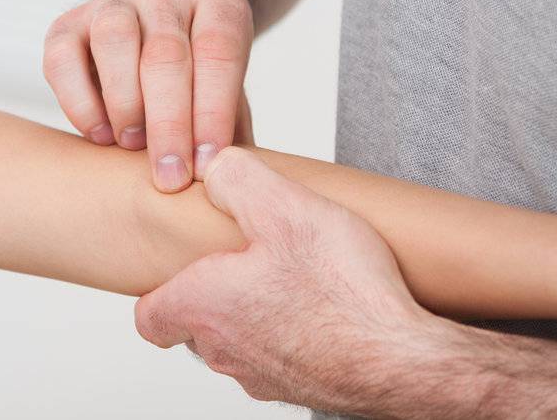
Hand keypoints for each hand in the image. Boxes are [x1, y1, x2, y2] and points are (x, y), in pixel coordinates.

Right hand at [42, 0, 254, 191]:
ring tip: (131, 146)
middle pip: (165, 51)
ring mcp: (112, 1)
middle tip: (170, 176)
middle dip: (169, 122)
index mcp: (218, 1)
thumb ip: (232, 131)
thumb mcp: (230, 98)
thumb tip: (227, 177)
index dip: (213, 110)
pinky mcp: (67, 23)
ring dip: (124, 102)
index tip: (207, 164)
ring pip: (114, 40)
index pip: (218, 50)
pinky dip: (79, 101)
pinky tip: (99, 135)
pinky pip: (63, 57)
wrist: (152, 48)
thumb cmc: (199, 87)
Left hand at [134, 146, 437, 412]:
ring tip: (290, 278)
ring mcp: (268, 378)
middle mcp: (227, 354)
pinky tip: (325, 306)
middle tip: (242, 261)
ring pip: (240, 345)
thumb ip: (235, 179)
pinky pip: (285, 358)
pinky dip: (294, 334)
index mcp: (204, 310)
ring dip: (255, 315)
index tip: (180, 267)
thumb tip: (213, 168)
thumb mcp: (284, 207)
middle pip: (195, 329)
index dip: (159, 291)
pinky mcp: (309, 388)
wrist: (408, 362)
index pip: (149, 318)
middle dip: (211, 295)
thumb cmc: (343, 292)